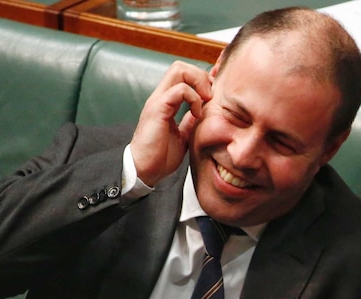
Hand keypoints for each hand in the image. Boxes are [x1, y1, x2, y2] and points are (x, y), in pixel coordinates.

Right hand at [130, 61, 213, 186]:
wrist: (145, 171)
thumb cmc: (160, 156)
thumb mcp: (182, 135)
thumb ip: (189, 121)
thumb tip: (202, 113)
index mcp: (166, 101)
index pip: (183, 74)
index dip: (202, 78)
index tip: (215, 93)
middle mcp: (161, 96)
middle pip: (181, 66)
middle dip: (201, 76)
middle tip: (211, 96)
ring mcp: (158, 101)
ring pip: (179, 70)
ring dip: (198, 83)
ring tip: (206, 102)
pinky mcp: (158, 109)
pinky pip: (179, 90)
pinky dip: (194, 98)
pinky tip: (197, 115)